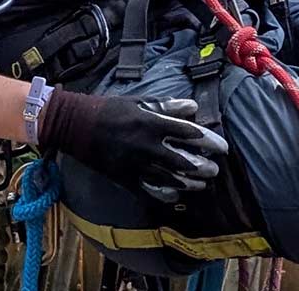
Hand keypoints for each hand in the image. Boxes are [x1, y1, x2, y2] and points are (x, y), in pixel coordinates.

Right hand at [39, 91, 227, 203]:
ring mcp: (135, 165)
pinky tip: (176, 196)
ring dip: (189, 183)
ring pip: (170, 179)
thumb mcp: (138, 102)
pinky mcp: (125, 178)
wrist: (76, 125)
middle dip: (202, 167)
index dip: (208, 141)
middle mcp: (146, 146)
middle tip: (214, 169)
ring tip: (201, 184)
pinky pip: (149, 191)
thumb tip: (192, 107)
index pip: (188, 133)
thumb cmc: (109, 109)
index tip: (222, 147)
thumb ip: (166, 106)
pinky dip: (165, 195)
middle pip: (183, 161)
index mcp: (151, 123)